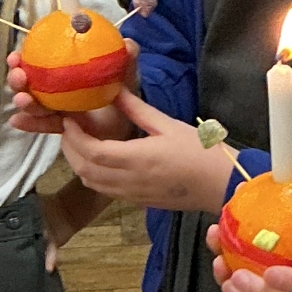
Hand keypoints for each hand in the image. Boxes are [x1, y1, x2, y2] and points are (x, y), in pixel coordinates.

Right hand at [6, 43, 141, 141]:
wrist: (129, 127)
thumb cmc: (124, 97)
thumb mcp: (126, 77)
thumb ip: (126, 62)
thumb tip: (128, 44)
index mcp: (67, 72)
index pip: (40, 61)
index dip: (24, 57)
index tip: (17, 55)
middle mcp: (58, 90)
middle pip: (29, 82)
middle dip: (17, 78)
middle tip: (19, 76)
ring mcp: (57, 110)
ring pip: (34, 105)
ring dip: (24, 101)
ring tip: (23, 100)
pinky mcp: (60, 129)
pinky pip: (44, 126)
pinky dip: (30, 124)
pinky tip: (16, 122)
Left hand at [60, 91, 236, 212]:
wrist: (222, 186)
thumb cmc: (202, 153)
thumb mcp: (168, 124)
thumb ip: (137, 108)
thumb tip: (114, 90)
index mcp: (138, 159)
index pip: (92, 151)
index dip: (74, 136)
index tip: (69, 119)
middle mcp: (131, 181)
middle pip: (85, 169)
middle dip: (70, 149)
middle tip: (69, 129)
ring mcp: (134, 194)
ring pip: (92, 183)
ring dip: (79, 164)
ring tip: (80, 143)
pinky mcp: (139, 201)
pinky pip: (106, 191)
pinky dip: (94, 176)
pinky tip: (100, 160)